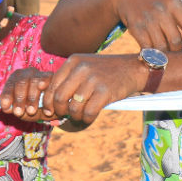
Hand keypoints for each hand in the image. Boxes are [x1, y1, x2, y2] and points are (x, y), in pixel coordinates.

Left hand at [1, 54, 145, 125]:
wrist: (134, 69)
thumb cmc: (105, 71)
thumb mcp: (84, 66)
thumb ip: (68, 79)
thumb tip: (49, 101)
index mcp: (73, 61)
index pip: (52, 85)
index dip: (48, 101)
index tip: (49, 110)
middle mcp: (81, 68)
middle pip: (59, 97)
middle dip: (60, 111)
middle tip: (65, 115)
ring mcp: (94, 80)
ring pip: (73, 107)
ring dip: (75, 116)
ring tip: (80, 116)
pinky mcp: (106, 92)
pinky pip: (88, 113)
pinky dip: (86, 119)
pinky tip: (89, 117)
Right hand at [104, 0, 181, 52]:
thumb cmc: (155, 1)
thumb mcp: (170, 2)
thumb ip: (181, 20)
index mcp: (174, 3)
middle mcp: (161, 11)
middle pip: (175, 41)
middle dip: (178, 52)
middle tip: (179, 56)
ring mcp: (148, 20)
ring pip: (161, 47)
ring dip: (165, 56)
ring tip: (167, 59)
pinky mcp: (136, 28)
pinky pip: (147, 48)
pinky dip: (151, 57)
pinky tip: (152, 58)